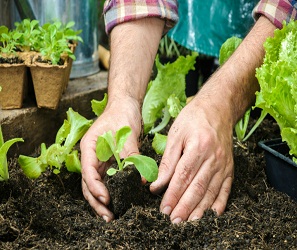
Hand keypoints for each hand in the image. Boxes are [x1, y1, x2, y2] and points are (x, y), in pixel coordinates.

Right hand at [80, 99, 141, 221]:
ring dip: (103, 201)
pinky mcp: (110, 163)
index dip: (96, 187)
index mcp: (89, 147)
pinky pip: (109, 180)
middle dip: (97, 201)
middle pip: (89, 183)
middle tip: (108, 217)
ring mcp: (100, 161)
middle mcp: (91, 157)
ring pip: (97, 185)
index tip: (107, 199)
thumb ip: (131, 155)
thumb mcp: (127, 133)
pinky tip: (119, 202)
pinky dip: (113, 192)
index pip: (88, 171)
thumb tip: (141, 178)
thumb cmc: (122, 114)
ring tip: (112, 216)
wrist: (125, 106)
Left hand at [150, 98, 233, 222]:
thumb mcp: (176, 134)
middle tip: (174, 222)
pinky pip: (226, 189)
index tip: (164, 209)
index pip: (183, 177)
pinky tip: (212, 215)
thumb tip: (157, 183)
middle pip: (197, 188)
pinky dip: (219, 204)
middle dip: (184, 207)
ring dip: (200, 210)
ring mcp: (224, 164)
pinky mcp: (230, 168)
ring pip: (211, 192)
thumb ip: (168, 160)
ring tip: (189, 224)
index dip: (173, 195)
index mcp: (198, 148)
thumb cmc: (193, 119)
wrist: (218, 108)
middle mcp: (213, 159)